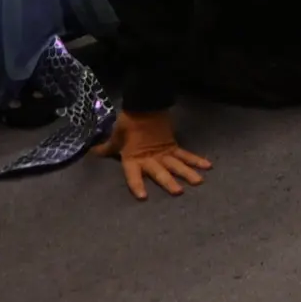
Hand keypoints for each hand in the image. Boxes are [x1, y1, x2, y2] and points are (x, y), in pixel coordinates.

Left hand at [96, 109, 211, 198]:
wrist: (144, 104)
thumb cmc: (128, 123)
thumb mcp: (115, 137)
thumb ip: (106, 148)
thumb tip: (92, 152)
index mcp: (133, 157)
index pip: (134, 174)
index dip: (138, 185)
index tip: (143, 197)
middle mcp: (150, 158)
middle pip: (160, 172)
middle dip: (168, 182)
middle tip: (178, 192)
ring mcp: (164, 152)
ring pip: (176, 164)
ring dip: (187, 173)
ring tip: (198, 182)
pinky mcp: (173, 145)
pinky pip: (186, 154)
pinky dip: (196, 159)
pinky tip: (208, 165)